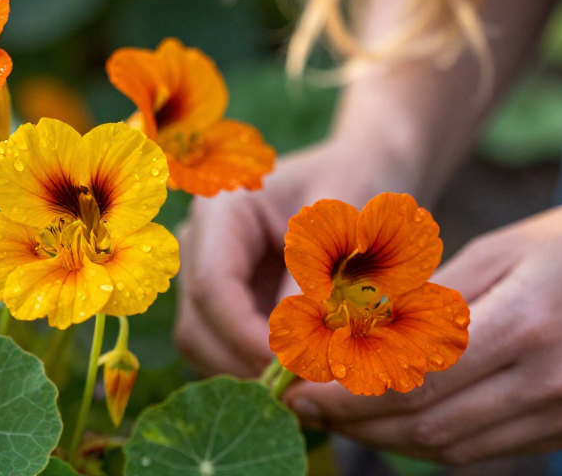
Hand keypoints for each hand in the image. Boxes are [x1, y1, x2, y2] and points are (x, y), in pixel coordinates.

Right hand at [173, 139, 411, 377]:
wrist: (364, 170)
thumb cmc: (360, 183)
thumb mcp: (347, 229)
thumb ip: (318, 285)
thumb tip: (298, 351)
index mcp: (222, 210)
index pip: (213, 287)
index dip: (248, 336)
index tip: (298, 370)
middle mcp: (199, 242)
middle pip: (198, 324)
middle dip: (247, 363)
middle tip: (306, 391)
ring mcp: (203, 272)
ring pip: (202, 344)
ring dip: (249, 372)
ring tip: (307, 386)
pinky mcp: (220, 302)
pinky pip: (222, 348)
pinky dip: (255, 368)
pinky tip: (301, 376)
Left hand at [284, 201, 561, 464]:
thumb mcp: (502, 251)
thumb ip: (431, 297)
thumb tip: (354, 330)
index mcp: (524, 323)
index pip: (412, 377)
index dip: (346, 391)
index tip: (297, 386)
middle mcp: (548, 380)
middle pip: (425, 422)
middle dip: (352, 419)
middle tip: (302, 406)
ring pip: (451, 447)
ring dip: (383, 437)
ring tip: (337, 417)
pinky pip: (486, 450)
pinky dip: (430, 442)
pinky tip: (392, 424)